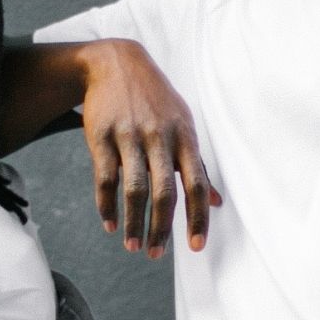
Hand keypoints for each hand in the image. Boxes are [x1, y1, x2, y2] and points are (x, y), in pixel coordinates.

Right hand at [79, 40, 222, 257]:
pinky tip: (110, 224)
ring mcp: (129, 136)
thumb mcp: (183, 125)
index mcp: (184, 138)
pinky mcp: (100, 136)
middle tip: (155, 255)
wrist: (117, 64)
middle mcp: (159, 137)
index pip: (197, 185)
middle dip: (161, 228)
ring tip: (132, 246)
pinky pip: (105, 178)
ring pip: (133, 188)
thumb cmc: (156, 101)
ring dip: (133, 223)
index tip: (197, 246)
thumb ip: (198, 165)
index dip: (198, 217)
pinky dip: (107, 205)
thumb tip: (218, 202)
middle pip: (164, 192)